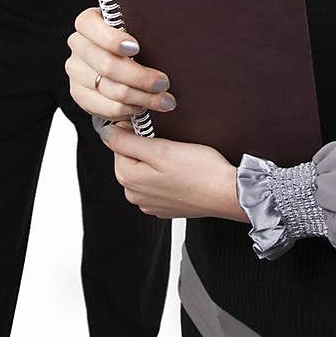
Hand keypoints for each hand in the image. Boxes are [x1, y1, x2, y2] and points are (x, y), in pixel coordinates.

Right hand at [66, 6, 177, 119]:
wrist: (120, 62)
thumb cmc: (134, 40)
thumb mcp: (137, 28)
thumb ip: (142, 29)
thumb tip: (167, 34)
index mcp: (88, 22)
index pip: (89, 25)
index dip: (112, 39)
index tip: (137, 49)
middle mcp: (78, 45)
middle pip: (106, 65)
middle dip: (140, 77)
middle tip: (163, 84)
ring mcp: (76, 70)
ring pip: (110, 90)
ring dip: (141, 98)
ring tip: (163, 101)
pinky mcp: (79, 94)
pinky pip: (105, 108)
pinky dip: (128, 110)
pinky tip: (143, 107)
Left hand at [106, 122, 247, 221]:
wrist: (227, 193)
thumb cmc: (200, 171)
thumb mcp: (161, 149)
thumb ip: (128, 142)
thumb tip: (108, 133)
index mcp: (129, 179)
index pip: (118, 145)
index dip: (134, 132)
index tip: (152, 129)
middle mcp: (135, 195)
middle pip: (131, 159)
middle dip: (146, 148)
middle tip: (170, 145)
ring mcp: (150, 204)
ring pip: (146, 172)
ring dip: (157, 162)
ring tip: (179, 159)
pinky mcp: (166, 207)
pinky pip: (159, 184)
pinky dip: (168, 176)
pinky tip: (183, 173)